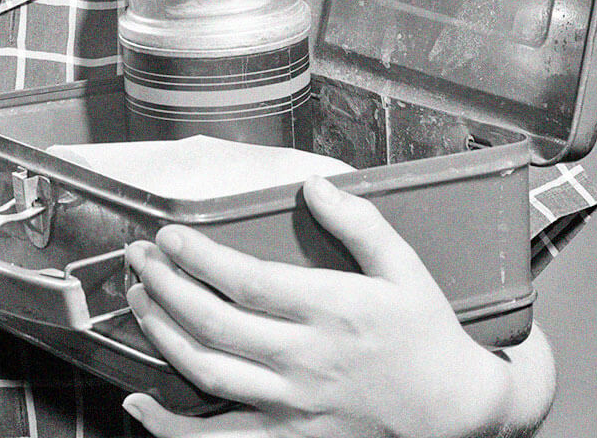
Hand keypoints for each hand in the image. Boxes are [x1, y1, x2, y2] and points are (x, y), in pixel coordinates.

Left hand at [122, 177, 551, 437]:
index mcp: (333, 310)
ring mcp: (294, 405)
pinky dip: (173, 430)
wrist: (459, 413)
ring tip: (137, 299)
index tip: (167, 235)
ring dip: (162, 334)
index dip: (198, 258)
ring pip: (209, 373)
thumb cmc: (429, 334)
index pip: (247, 282)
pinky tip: (139, 405)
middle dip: (165, 286)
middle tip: (138, 259)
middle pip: (216, 324)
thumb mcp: (405, 268)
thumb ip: (358, 224)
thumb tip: (313, 183)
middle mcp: (307, 359)